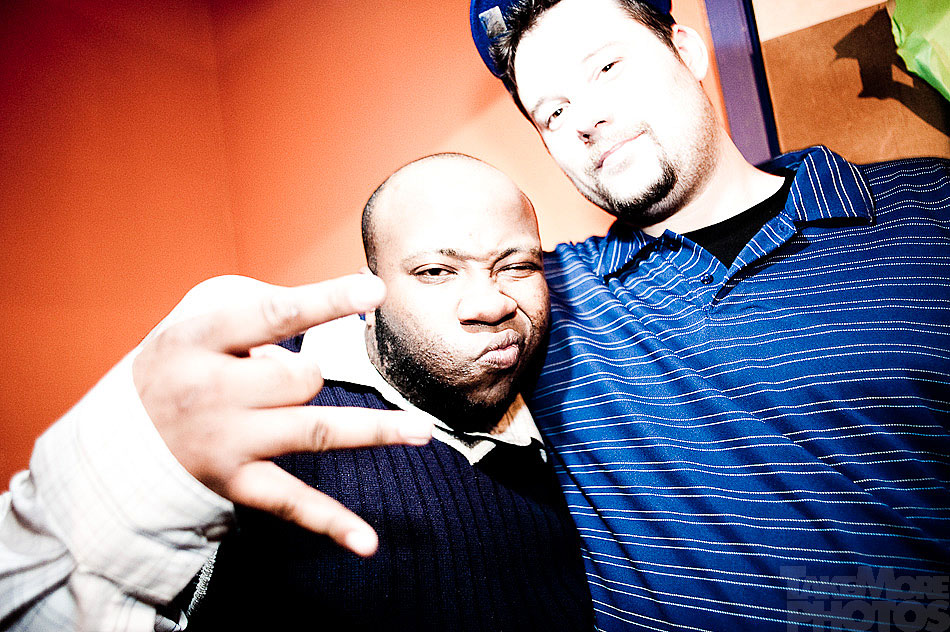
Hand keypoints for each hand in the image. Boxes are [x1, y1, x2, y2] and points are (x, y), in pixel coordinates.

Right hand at [132, 274, 431, 555]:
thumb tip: (335, 307)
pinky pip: (292, 503)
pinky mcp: (238, 483)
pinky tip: (368, 543)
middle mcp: (210, 391)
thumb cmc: (186, 354)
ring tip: (423, 431)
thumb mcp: (203, 309)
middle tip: (275, 378)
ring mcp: (227, 442)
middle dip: (307, 373)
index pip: (273, 315)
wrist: (126, 430)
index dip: (326, 301)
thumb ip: (262, 299)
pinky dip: (331, 525)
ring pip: (312, 431)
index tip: (375, 289)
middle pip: (300, 378)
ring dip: (372, 431)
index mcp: (201, 338)